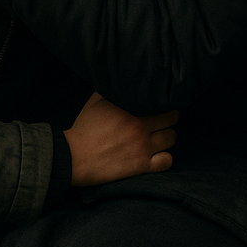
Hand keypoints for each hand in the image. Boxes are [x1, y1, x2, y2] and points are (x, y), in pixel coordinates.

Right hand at [64, 93, 178, 186]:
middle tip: (165, 119)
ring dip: (168, 136)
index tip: (163, 103)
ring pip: (172, 138)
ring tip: (160, 136)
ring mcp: (142, 146)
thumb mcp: (96, 101)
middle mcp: (140, 125)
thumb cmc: (84, 128)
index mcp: (131, 107)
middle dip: (170, 117)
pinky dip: (166, 158)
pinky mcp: (141, 166)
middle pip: (172, 118)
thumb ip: (113, 89)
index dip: (164, 101)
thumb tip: (122, 80)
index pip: (161, 100)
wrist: (75, 156)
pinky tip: (158, 155)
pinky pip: (167, 161)